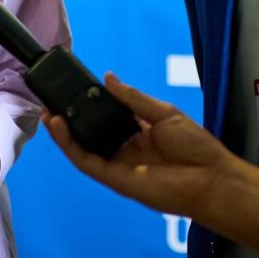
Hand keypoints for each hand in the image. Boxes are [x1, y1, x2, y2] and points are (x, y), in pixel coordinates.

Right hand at [44, 73, 228, 219]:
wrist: (210, 179)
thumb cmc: (194, 147)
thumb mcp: (163, 113)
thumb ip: (133, 99)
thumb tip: (108, 78)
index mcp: (138, 133)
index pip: (106, 117)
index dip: (89, 104)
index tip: (74, 88)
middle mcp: (124, 149)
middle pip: (90, 133)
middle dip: (70, 118)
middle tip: (52, 100)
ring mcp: (117, 165)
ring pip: (82, 148)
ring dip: (63, 132)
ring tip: (48, 112)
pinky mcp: (114, 179)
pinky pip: (85, 161)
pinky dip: (69, 145)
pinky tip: (59, 126)